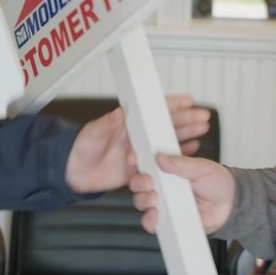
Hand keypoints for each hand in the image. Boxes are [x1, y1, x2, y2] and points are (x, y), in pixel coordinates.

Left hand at [64, 95, 210, 193]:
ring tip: (202, 129)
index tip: (187, 100)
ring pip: (168, 140)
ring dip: (185, 134)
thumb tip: (119, 112)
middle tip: (202, 116)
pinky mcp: (140, 168)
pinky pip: (163, 161)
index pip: (152, 110)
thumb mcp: (91, 134)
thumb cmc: (79, 151)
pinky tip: (190, 149)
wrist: (73, 175)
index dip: (170, 104)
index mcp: (126, 123)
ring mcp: (140, 151)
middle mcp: (136, 135)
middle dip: (186, 119)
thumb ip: (105, 124)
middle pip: (166, 124)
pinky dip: (178, 154)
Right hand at [130, 153, 234, 233]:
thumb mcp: (202, 168)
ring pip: (141, 202)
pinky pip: (151, 223)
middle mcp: (162, 185)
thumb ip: (181, 163)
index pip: (145, 163)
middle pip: (138, 183)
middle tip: (149, 182)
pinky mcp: (168, 220)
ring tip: (155, 198)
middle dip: (139, 182)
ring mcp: (164, 203)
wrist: (231, 205)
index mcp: (168, 168)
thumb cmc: (217, 183)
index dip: (136, 160)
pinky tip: (156, 215)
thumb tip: (161, 157)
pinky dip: (149, 220)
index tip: (133, 157)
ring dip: (143, 200)